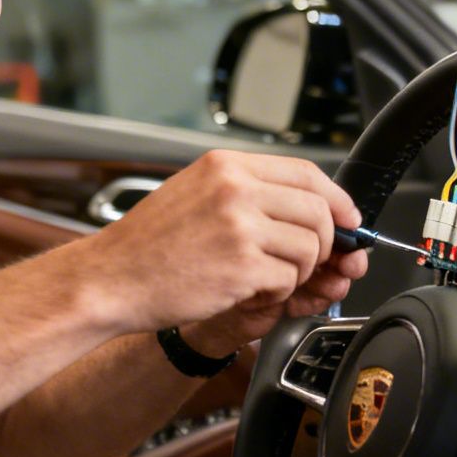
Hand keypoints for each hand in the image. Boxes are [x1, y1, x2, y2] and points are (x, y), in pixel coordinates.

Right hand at [74, 150, 369, 338]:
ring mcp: (240, 225)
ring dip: (299, 270)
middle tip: (307, 260)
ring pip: (310, 245)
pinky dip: (277, 290)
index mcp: (226, 166)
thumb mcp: (194, 193)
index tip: (347, 219)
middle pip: (318, 209)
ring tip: (268, 276)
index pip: (306, 171)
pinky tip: (249, 290)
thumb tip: (304, 203)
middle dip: (324, 241)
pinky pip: (288, 277)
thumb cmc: (147, 246)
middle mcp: (235, 188)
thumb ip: (245, 191)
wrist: (110, 279)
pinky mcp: (241, 264)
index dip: (336, 199)